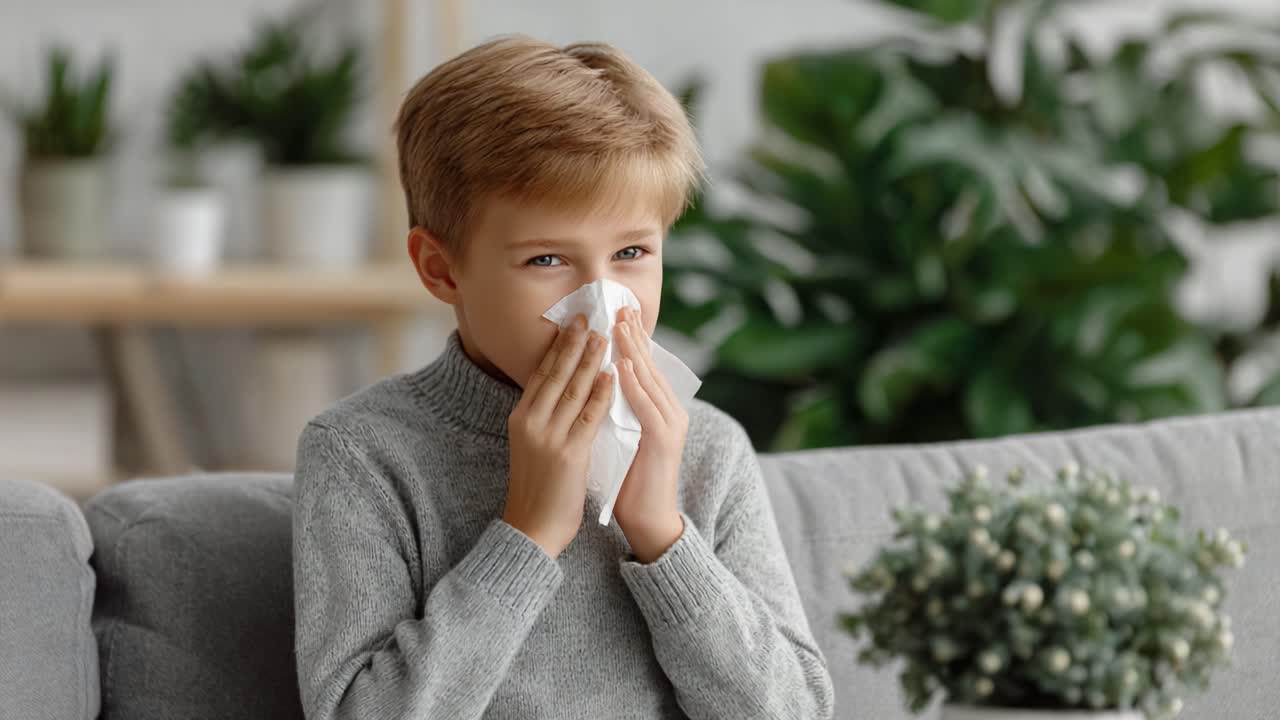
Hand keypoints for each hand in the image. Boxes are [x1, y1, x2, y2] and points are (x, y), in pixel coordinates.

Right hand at [504, 313, 614, 557]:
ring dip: (590, 359)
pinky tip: (612, 375)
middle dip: (574, 342)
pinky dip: (601, 393)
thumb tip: (561, 392)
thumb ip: (544, 418)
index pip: (541, 373)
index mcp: (521, 418)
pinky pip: (588, 416)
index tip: (572, 323)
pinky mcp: (568, 454)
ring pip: (573, 389)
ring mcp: (548, 436)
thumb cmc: (537, 489)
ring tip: (605, 335)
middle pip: (555, 373)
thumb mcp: (532, 445)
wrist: (531, 529)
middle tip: (589, 315)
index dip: (558, 346)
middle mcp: (531, 422)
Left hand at [611, 305, 687, 563]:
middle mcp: (669, 410)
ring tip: (619, 325)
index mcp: (658, 408)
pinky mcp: (663, 441)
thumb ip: (613, 407)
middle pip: (649, 364)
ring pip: (649, 379)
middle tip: (619, 305)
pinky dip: (633, 385)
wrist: (648, 519)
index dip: (630, 338)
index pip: (643, 365)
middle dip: (633, 334)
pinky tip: (621, 366)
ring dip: (633, 350)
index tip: (615, 312)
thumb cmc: (629, 478)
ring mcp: (669, 424)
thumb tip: (593, 380)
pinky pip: (647, 406)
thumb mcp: (619, 433)